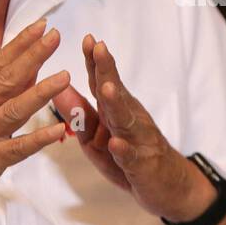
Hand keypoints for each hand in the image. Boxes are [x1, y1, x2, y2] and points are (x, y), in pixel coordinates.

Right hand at [0, 18, 67, 223]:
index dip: (20, 44)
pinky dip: (37, 139)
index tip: (41, 25)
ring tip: (64, 77)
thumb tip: (27, 72)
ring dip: (40, 92)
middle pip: (7, 79)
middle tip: (55, 36)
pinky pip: (15, 148)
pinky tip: (57, 130)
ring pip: (13, 109)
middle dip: (32, 56)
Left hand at [52, 34, 214, 221]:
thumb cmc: (127, 155)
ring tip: (106, 89)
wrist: (168, 185)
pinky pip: (132, 157)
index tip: (88, 38)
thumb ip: (79, 114)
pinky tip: (116, 144)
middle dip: (107, 71)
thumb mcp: (96, 137)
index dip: (95, 61)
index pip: (103, 81)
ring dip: (116, 104)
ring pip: (126, 120)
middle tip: (99, 48)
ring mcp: (138, 141)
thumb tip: (57, 89)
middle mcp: (129, 118)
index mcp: (115, 110)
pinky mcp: (143, 165)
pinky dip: (124, 150)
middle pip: (116, 92)